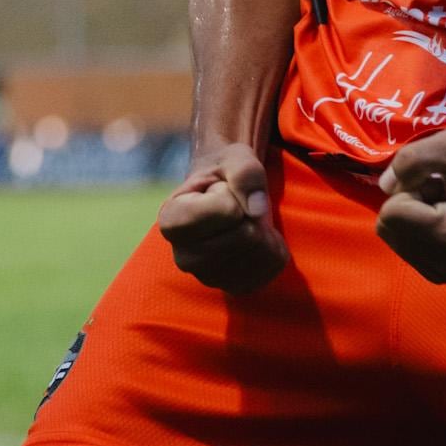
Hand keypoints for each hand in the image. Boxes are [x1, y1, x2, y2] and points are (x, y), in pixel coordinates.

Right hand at [156, 144, 287, 292]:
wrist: (225, 195)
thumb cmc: (224, 173)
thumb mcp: (234, 157)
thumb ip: (244, 172)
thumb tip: (256, 210)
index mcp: (172, 220)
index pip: (226, 211)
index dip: (233, 193)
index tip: (220, 190)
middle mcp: (184, 257)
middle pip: (245, 235)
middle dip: (250, 213)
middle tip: (237, 206)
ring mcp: (209, 278)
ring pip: (259, 252)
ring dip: (263, 229)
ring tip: (245, 220)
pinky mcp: (235, 288)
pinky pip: (272, 267)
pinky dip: (274, 247)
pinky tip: (256, 238)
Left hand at [376, 129, 445, 284]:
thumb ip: (410, 160)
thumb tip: (383, 186)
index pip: (391, 214)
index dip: (410, 187)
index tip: (441, 181)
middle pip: (389, 229)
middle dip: (409, 202)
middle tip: (443, 192)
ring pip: (395, 239)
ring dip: (414, 215)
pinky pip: (406, 249)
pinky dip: (419, 229)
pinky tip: (445, 218)